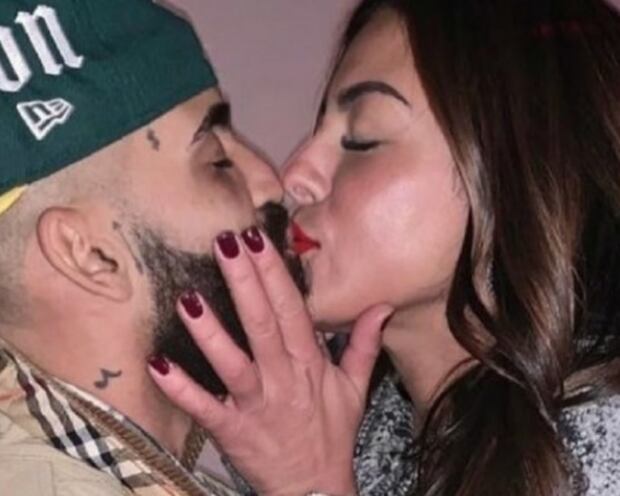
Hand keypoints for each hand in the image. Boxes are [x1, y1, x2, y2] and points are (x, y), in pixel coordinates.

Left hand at [148, 227, 391, 495]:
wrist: (315, 490)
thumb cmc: (332, 433)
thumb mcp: (355, 387)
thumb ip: (364, 343)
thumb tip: (382, 305)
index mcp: (310, 362)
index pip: (291, 309)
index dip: (274, 273)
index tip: (257, 238)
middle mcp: (283, 378)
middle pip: (262, 325)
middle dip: (244, 282)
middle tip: (225, 242)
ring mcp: (256, 405)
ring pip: (233, 363)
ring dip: (210, 332)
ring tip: (188, 297)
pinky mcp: (233, 431)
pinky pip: (204, 409)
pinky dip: (182, 389)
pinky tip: (157, 364)